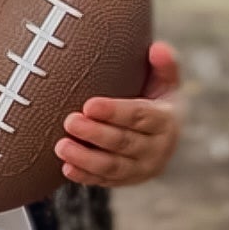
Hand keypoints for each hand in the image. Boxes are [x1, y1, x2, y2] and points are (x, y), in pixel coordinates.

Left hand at [54, 40, 181, 188]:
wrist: (161, 135)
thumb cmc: (156, 99)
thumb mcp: (165, 81)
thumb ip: (165, 64)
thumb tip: (157, 48)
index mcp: (166, 120)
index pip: (141, 116)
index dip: (115, 112)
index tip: (89, 105)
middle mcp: (158, 148)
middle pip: (124, 142)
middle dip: (96, 134)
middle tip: (70, 121)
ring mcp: (142, 168)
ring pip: (113, 167)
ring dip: (86, 158)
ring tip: (61, 146)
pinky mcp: (127, 180)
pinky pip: (105, 181)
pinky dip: (85, 177)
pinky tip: (66, 168)